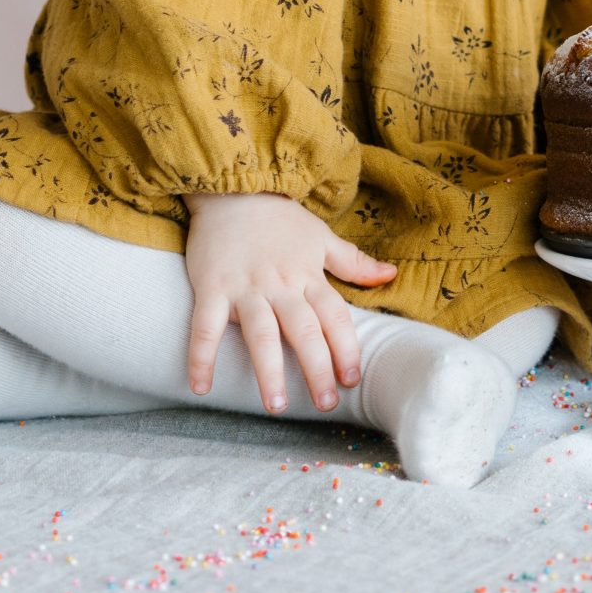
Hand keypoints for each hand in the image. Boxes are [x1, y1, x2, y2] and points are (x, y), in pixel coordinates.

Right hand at [184, 192, 396, 413]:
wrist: (231, 187)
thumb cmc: (277, 217)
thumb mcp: (320, 236)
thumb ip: (353, 262)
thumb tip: (390, 275)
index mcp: (308, 276)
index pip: (334, 317)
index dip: (345, 349)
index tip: (352, 379)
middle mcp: (280, 285)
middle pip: (303, 331)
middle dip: (316, 368)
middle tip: (325, 404)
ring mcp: (244, 287)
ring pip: (260, 333)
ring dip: (268, 370)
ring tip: (277, 405)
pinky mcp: (211, 287)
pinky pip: (204, 326)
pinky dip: (201, 356)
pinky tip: (201, 386)